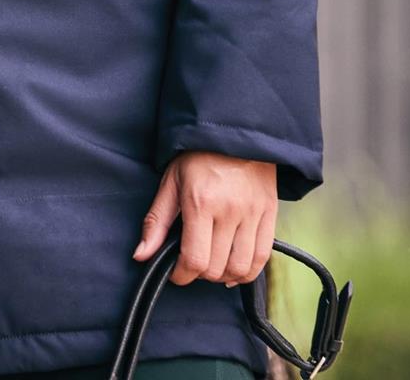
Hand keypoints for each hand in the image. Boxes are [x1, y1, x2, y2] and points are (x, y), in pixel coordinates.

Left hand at [132, 152, 276, 287]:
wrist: (233, 132)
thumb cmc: (198, 156)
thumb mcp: (170, 182)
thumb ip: (156, 222)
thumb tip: (141, 255)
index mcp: (200, 202)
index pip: (193, 259)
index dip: (181, 275)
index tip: (176, 272)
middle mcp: (229, 211)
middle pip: (216, 268)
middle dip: (199, 273)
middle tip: (192, 262)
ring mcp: (252, 214)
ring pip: (240, 268)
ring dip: (223, 276)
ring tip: (212, 265)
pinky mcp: (269, 215)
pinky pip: (262, 258)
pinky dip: (247, 272)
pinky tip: (234, 268)